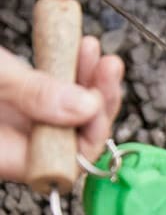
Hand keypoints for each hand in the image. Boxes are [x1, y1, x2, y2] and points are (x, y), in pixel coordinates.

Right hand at [0, 37, 123, 182]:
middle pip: (75, 136)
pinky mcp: (19, 98)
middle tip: (107, 68)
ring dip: (88, 79)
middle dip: (97, 98)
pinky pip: (55, 92)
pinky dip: (71, 71)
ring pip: (69, 111)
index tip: (98, 101)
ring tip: (93, 51)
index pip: (66, 164)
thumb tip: (85, 107)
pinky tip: (81, 50)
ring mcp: (18, 121)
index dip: (90, 136)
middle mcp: (14, 143)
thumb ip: (34, 94)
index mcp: (5, 154)